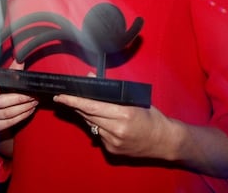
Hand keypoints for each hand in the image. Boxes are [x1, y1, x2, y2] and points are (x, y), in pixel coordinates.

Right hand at [0, 62, 37, 134]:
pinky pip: (8, 122)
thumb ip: (9, 71)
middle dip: (18, 98)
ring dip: (23, 107)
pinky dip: (21, 116)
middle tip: (31, 95)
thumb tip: (20, 61)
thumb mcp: (0, 80)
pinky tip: (29, 110)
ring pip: (6, 113)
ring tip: (33, 102)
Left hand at [53, 93, 173, 158]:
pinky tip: (102, 122)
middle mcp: (117, 129)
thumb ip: (112, 90)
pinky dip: (98, 127)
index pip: (92, 106)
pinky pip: (99, 135)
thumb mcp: (134, 99)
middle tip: (65, 98)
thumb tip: (91, 78)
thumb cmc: (152, 118)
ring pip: (92, 125)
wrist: (165, 141)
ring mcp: (114, 142)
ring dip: (87, 116)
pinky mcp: (113, 150)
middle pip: (88, 115)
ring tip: (83, 107)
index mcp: (124, 114)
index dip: (74, 101)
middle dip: (76, 106)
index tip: (61, 97)